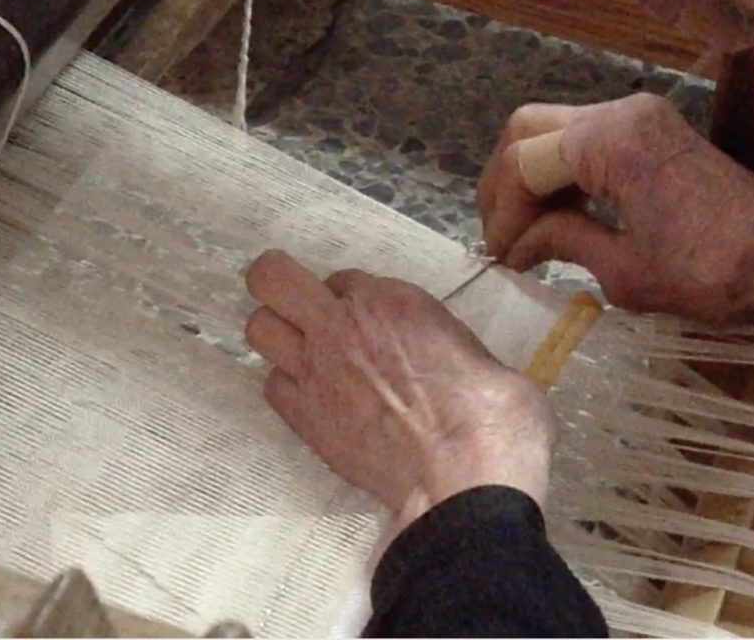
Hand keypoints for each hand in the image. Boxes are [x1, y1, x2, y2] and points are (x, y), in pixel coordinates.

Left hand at [245, 250, 554, 529]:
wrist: (467, 476)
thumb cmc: (495, 414)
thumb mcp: (476, 352)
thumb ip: (440, 339)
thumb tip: (442, 356)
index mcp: (392, 301)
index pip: (343, 278)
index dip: (351, 297)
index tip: (365, 320)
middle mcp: (341, 325)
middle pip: (270, 278)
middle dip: (276, 284)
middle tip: (295, 305)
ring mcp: (315, 369)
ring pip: (258, 328)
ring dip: (277, 336)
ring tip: (303, 355)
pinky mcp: (303, 416)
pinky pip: (272, 385)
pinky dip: (287, 388)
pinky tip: (313, 401)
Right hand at [478, 93, 753, 322]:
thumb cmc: (712, 271)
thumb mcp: (628, 272)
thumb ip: (563, 243)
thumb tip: (517, 246)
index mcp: (612, 142)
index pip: (525, 162)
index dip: (504, 212)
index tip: (501, 256)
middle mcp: (619, 114)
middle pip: (527, 128)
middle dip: (504, 182)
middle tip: (499, 233)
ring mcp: (636, 116)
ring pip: (550, 129)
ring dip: (528, 176)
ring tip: (522, 229)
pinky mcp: (649, 130)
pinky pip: (581, 138)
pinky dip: (558, 172)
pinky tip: (557, 214)